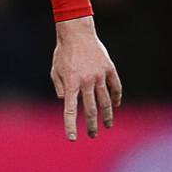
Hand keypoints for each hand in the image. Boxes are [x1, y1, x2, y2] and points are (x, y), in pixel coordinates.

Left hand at [51, 17, 122, 140]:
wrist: (77, 33)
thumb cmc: (63, 53)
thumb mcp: (55, 71)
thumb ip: (60, 88)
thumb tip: (66, 102)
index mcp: (71, 84)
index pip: (70, 110)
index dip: (71, 126)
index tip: (72, 138)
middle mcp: (86, 81)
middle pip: (91, 109)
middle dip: (91, 125)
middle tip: (92, 135)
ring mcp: (100, 75)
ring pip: (106, 101)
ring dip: (107, 115)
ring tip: (107, 126)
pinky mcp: (109, 69)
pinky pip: (116, 87)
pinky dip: (116, 97)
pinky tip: (116, 105)